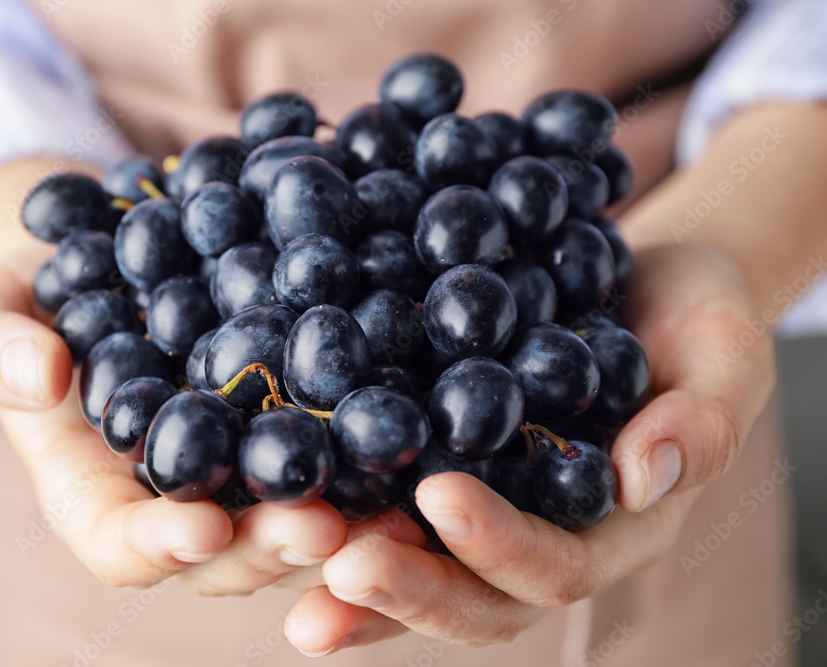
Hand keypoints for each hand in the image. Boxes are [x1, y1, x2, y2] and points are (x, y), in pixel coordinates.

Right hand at [0, 243, 424, 591]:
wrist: (101, 255)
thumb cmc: (28, 295)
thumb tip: (38, 374)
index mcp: (93, 488)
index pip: (117, 543)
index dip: (154, 546)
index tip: (197, 528)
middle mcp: (177, 492)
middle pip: (227, 548)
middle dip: (271, 544)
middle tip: (323, 528)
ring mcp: (242, 462)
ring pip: (294, 513)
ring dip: (345, 520)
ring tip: (393, 506)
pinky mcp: (292, 418)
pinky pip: (334, 446)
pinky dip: (372, 452)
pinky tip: (414, 433)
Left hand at [283, 244, 774, 654]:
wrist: (641, 283)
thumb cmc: (695, 320)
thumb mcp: (722, 355)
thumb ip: (702, 419)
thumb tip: (648, 476)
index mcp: (610, 530)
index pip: (556, 566)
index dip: (501, 543)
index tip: (442, 496)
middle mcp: (535, 534)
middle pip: (471, 594)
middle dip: (408, 587)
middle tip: (342, 565)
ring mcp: (481, 504)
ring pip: (414, 562)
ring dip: (348, 570)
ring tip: (280, 552)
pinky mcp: (433, 463)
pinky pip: (380, 495)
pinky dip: (331, 500)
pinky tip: (271, 488)